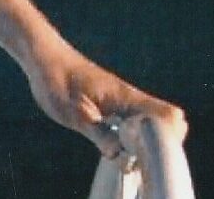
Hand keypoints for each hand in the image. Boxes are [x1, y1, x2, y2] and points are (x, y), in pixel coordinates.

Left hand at [22, 35, 186, 164]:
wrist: (43, 58)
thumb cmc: (57, 80)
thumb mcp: (74, 113)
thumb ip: (99, 134)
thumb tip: (120, 156)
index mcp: (127, 98)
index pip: (170, 117)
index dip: (169, 139)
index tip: (149, 153)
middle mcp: (131, 100)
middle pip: (168, 124)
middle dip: (160, 146)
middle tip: (136, 156)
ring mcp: (124, 103)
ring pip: (152, 125)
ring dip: (146, 143)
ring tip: (126, 153)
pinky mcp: (114, 107)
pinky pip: (136, 125)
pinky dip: (133, 139)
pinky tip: (116, 146)